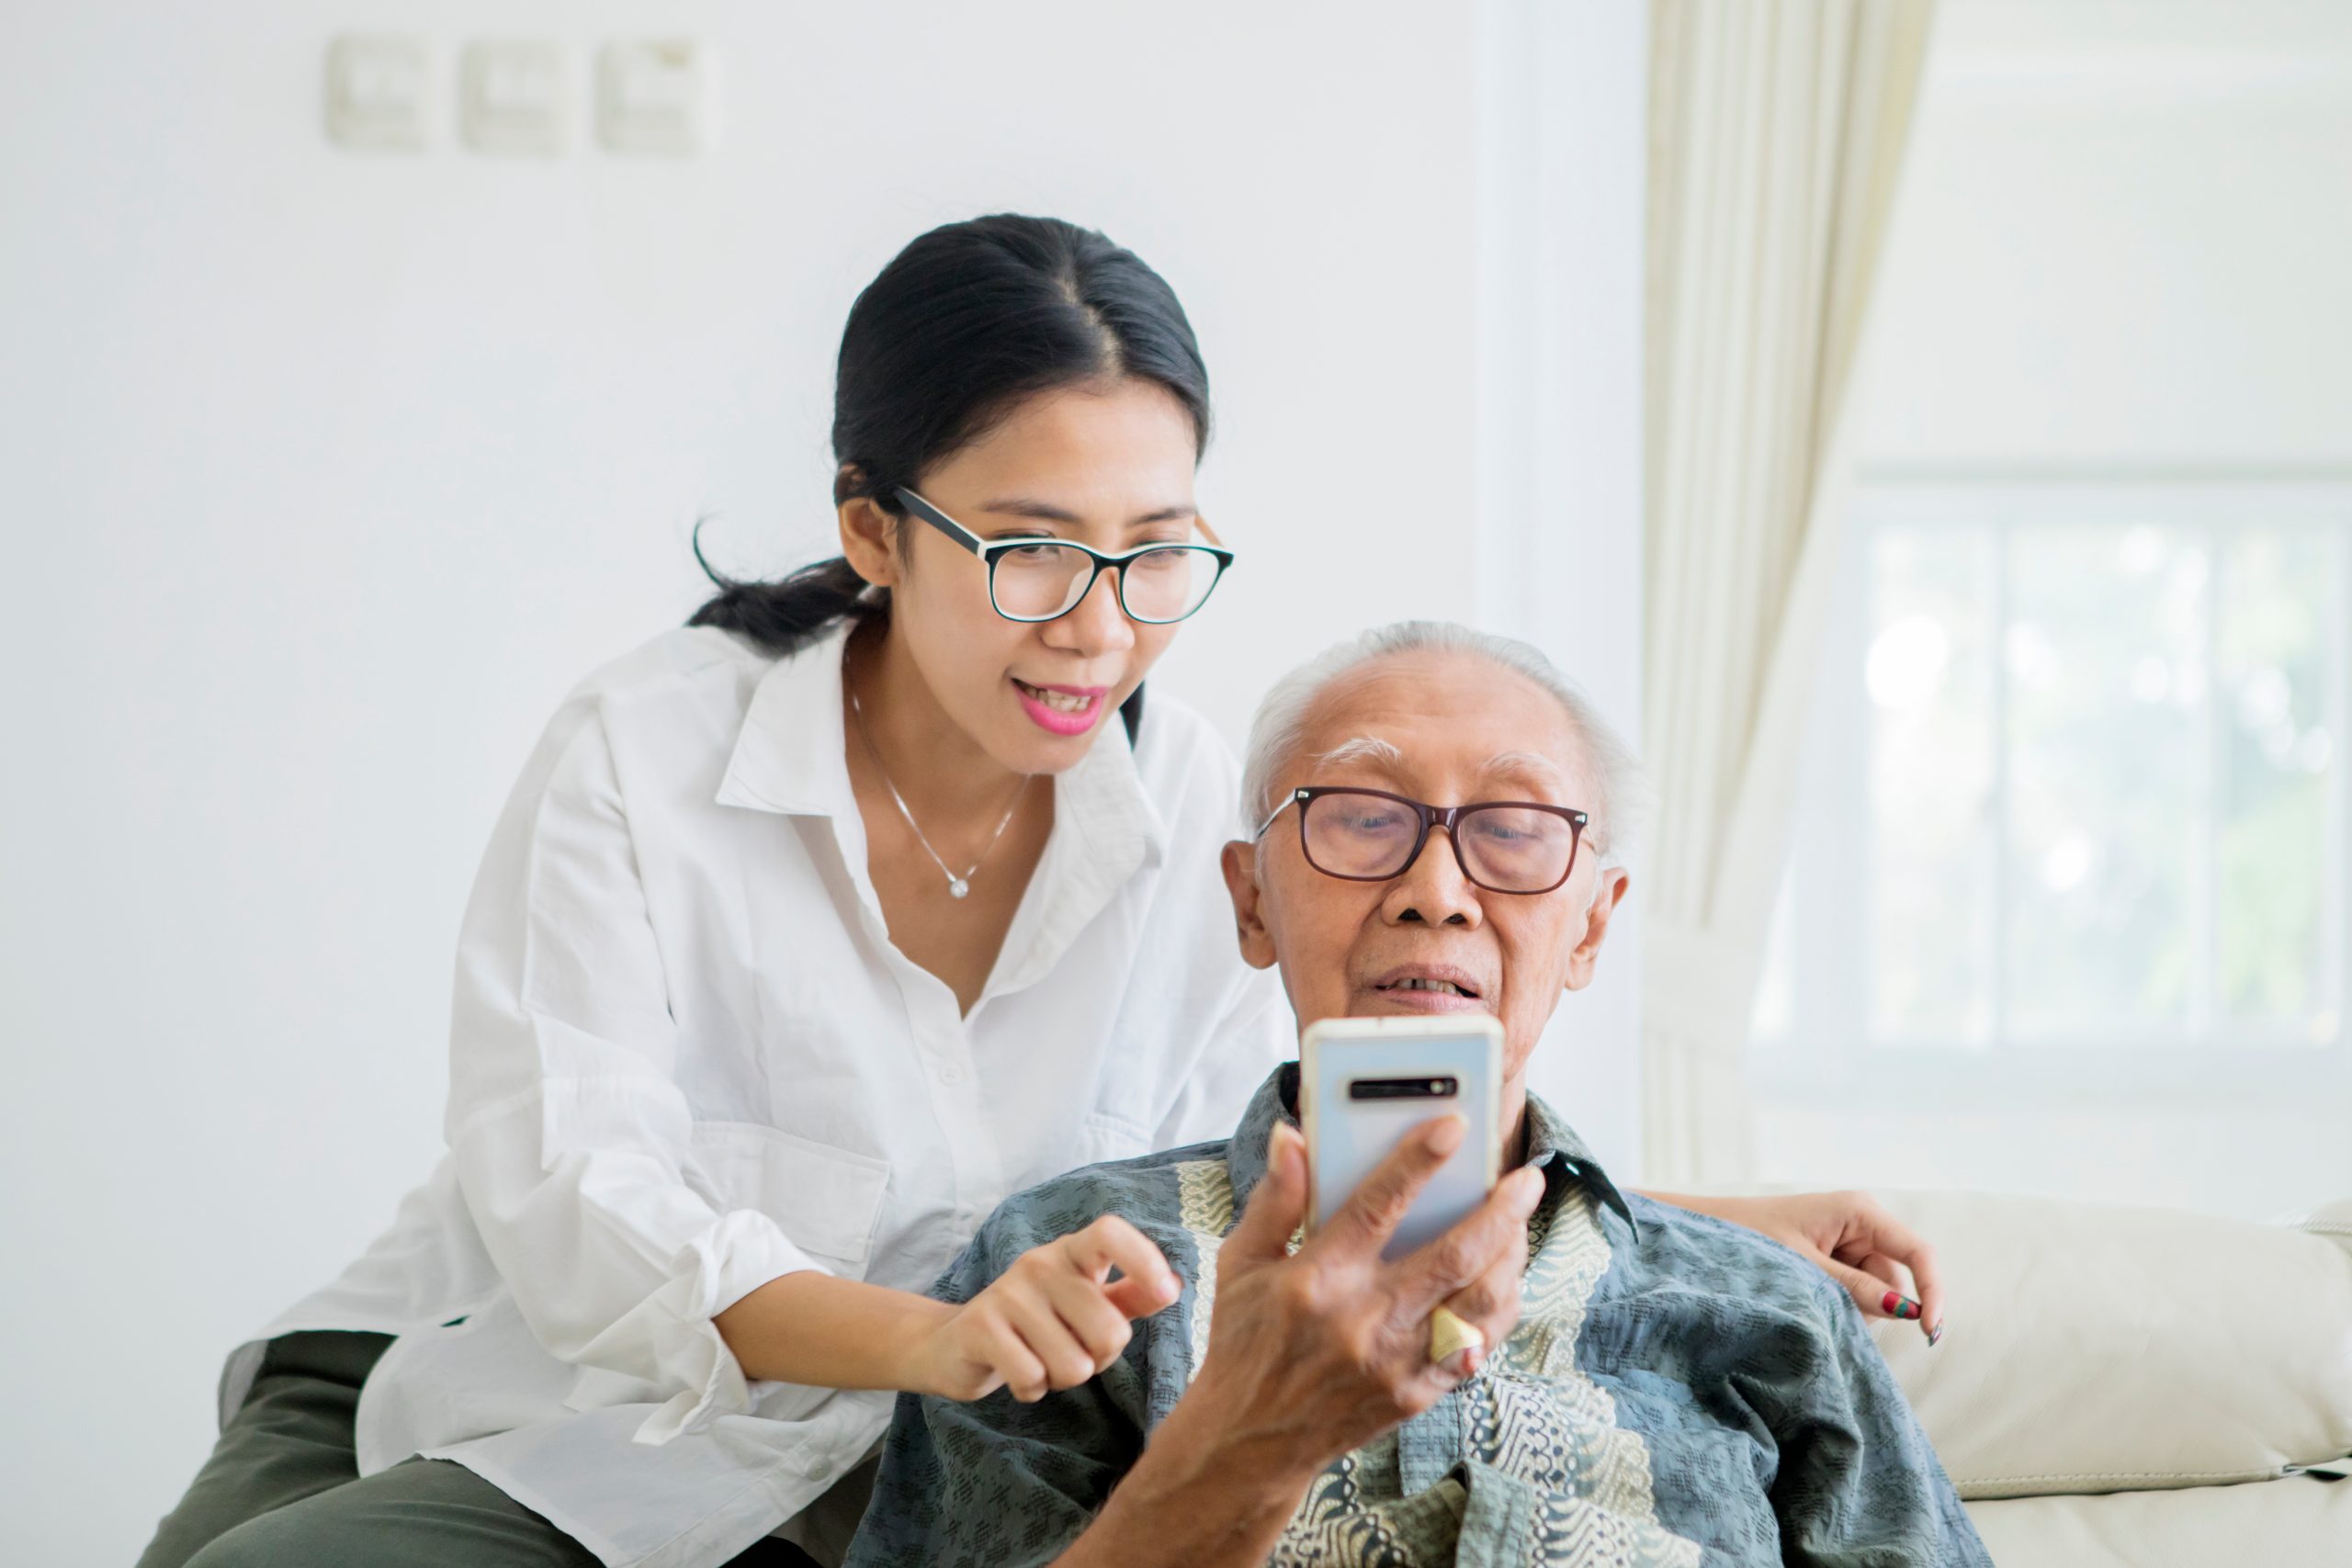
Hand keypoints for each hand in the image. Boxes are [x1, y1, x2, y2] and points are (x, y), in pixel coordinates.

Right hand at [910, 1215, 1181, 1400]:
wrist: (956, 1344)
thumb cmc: (1037, 1324)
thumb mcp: (1084, 1304)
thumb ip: (1128, 1296)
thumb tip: (1174, 1286)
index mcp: (1072, 1253)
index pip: (1109, 1233)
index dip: (1143, 1258)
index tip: (1165, 1292)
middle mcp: (1040, 1263)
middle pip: (1109, 1331)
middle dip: (1098, 1361)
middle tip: (1071, 1352)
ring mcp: (1008, 1293)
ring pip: (1073, 1365)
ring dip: (1061, 1379)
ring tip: (1040, 1361)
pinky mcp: (980, 1326)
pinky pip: (1032, 1377)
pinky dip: (1031, 1390)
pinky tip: (1017, 1375)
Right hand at [1161, 1114, 1546, 1485]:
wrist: (1251, 1441)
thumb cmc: (1244, 1342)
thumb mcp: (1241, 1264)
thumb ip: (1274, 1198)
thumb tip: (1293, 1137)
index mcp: (1317, 1280)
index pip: (1377, 1206)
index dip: (1418, 1160)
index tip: (1455, 1126)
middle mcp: (1363, 1320)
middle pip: (1453, 1255)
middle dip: (1500, 1211)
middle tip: (1526, 1179)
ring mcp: (1396, 1362)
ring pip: (1479, 1302)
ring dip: (1511, 1257)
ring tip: (1520, 1224)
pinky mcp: (1415, 1393)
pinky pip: (1477, 1345)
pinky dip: (1500, 1308)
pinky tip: (1505, 1279)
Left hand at [1689, 1189, 1944, 1342]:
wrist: (1708, 1233)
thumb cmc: (1749, 1238)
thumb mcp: (1803, 1267)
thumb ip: (1854, 1287)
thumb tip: (1904, 1310)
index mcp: (1859, 1211)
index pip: (1917, 1253)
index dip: (1931, 1292)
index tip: (1930, 1331)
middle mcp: (1862, 1224)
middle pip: (1895, 1280)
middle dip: (1873, 1305)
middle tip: (1826, 1305)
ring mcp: (1849, 1243)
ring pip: (1876, 1293)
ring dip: (1852, 1308)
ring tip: (1806, 1296)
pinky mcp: (1835, 1261)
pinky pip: (1855, 1294)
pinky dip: (1840, 1305)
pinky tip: (1807, 1298)